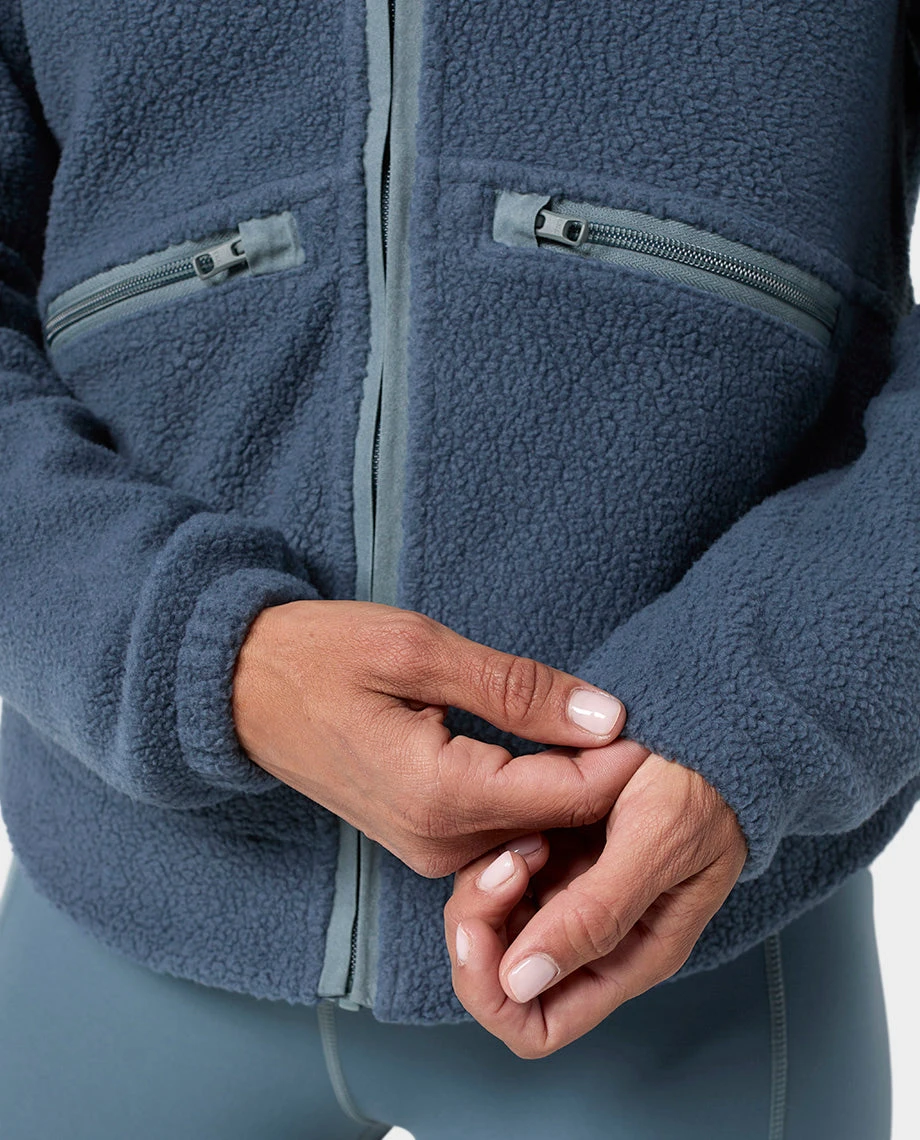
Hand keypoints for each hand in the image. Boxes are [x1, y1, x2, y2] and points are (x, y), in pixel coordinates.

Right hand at [232, 599, 649, 876]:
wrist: (241, 690)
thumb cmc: (321, 656)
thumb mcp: (420, 649)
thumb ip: (517, 689)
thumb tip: (608, 717)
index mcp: (443, 794)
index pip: (571, 793)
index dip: (627, 759)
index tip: (666, 719)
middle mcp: (441, 843)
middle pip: (561, 823)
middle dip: (610, 781)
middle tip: (657, 726)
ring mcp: (432, 852)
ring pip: (538, 832)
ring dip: (578, 790)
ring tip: (613, 735)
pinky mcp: (427, 842)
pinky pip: (505, 832)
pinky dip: (541, 799)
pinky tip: (560, 756)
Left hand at [444, 750, 747, 1057]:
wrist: (713, 727)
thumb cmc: (702, 783)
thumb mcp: (656, 842)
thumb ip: (596, 916)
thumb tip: (521, 982)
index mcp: (627, 957)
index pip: (537, 1025)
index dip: (493, 992)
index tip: (481, 928)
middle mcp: (595, 940)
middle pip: (503, 978)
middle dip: (480, 929)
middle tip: (500, 863)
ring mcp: (574, 898)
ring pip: (495, 926)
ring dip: (488, 883)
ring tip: (524, 832)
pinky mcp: (562, 857)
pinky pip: (504, 877)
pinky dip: (498, 853)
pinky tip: (526, 817)